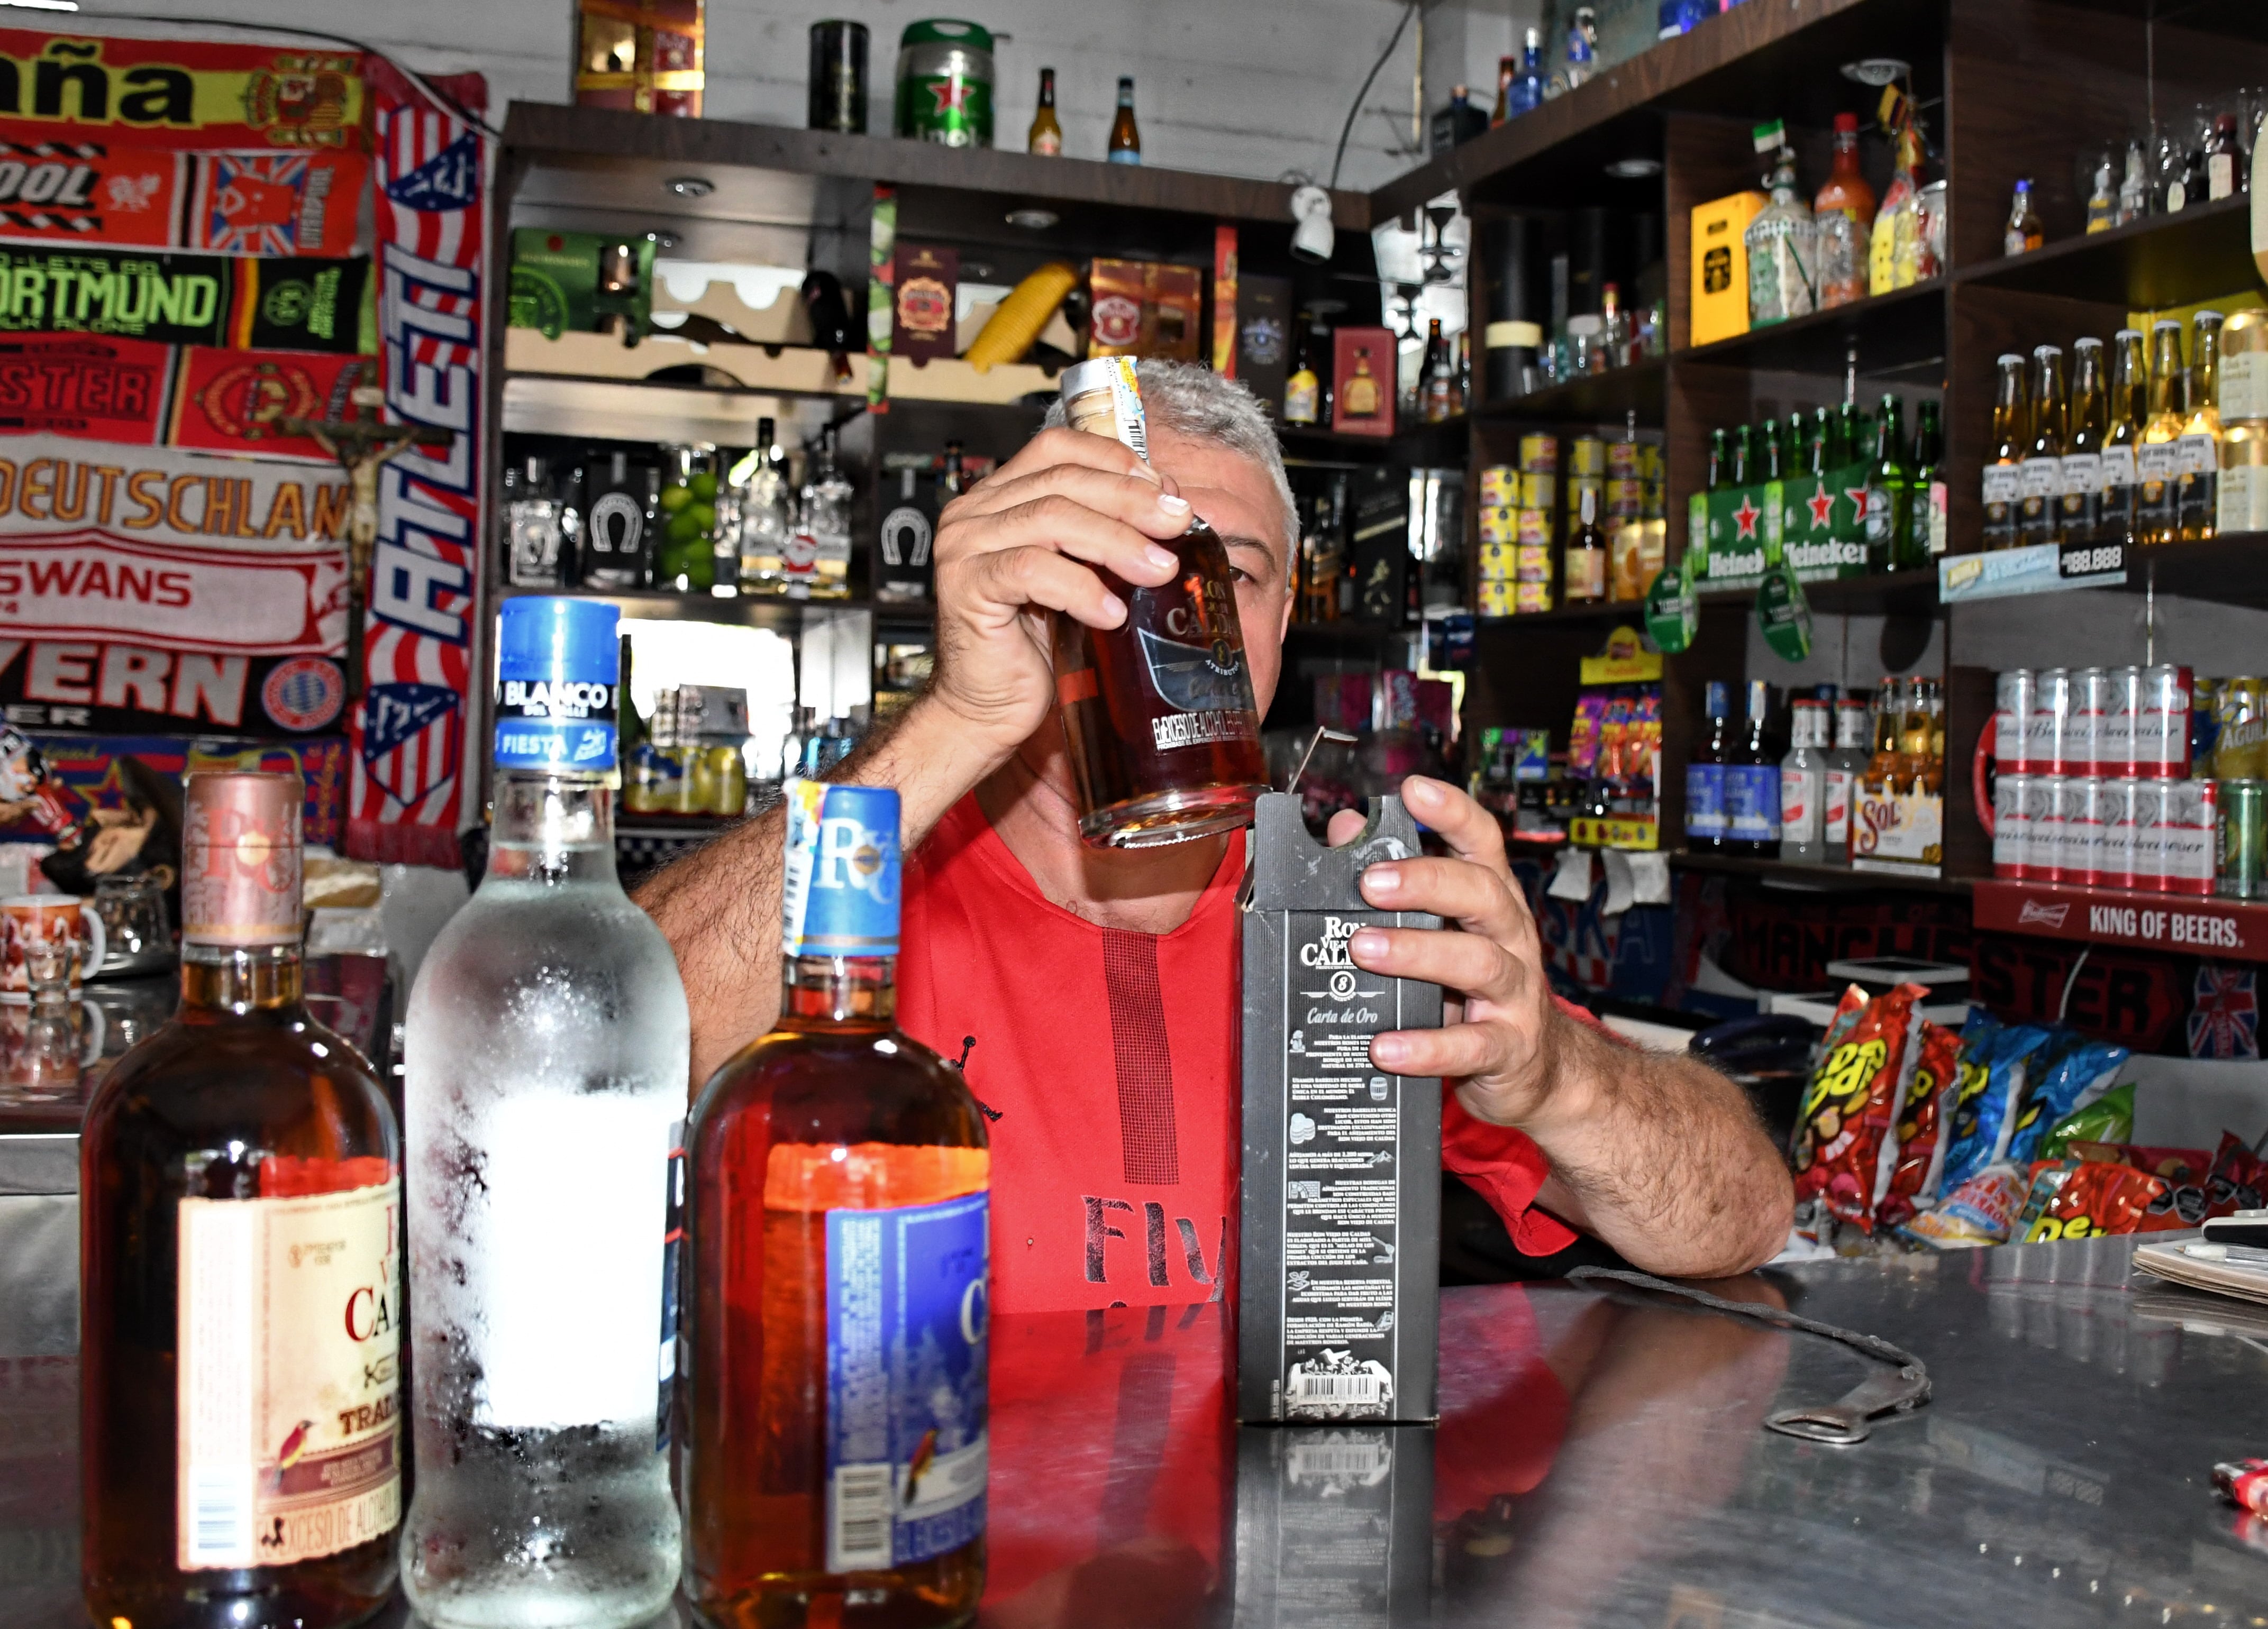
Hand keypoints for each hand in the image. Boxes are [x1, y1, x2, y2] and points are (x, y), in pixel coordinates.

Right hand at [926, 427, 1193, 761]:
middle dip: (1130, 500)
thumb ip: (1102, 536)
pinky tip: (1112, 614)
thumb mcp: (1078, 577)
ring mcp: (964, 546)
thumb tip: (1168, 509)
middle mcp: (975, 511)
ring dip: (1115, 542)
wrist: (988, 707)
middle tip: (1176, 522)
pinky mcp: (965, 585)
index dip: (1114, 460)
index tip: (1164, 489)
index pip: (1058, 448)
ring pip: (1052, 520)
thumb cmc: (1034, 646)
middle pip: (1063, 481)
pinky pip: (1032, 571)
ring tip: (1158, 570)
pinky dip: (1080, 589)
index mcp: (1000, 497)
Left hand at [1325, 775, 1571, 1130]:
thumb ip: (1394, 882)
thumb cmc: (1474, 988)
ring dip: (1417, 953)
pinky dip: (1427, 1046)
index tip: (1414, 790)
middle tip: (1371, 883)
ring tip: (1363, 950)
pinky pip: (1470, 1044)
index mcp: (1492, 902)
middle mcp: (1511, 938)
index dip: (1453, 813)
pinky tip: (1387, 1047)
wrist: (1536, 1068)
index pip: (1482, 844)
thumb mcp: (1439, 931)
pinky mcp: (1508, 1047)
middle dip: (1427, 882)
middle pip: (1482, 894)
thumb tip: (1346, 831)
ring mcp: (1514, 993)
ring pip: (1477, 962)